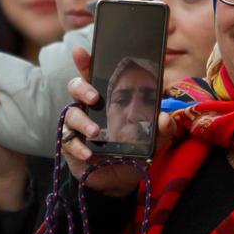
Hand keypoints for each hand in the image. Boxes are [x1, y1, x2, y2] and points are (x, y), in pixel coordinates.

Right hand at [58, 45, 172, 197]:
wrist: (121, 181)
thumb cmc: (133, 152)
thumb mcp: (153, 141)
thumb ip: (161, 129)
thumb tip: (164, 118)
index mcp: (107, 99)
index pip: (94, 75)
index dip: (86, 62)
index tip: (81, 51)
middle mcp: (89, 109)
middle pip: (76, 87)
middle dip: (82, 88)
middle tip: (94, 97)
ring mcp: (78, 127)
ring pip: (71, 114)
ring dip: (82, 121)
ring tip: (95, 133)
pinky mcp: (71, 146)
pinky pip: (68, 141)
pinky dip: (78, 147)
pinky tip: (89, 153)